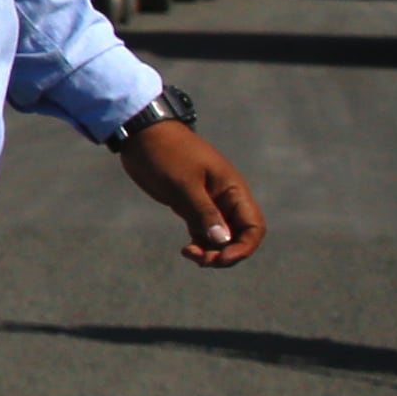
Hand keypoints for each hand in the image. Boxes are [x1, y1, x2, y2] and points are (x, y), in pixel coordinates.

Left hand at [121, 120, 261, 264]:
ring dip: (211, 251)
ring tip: (189, 254)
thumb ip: (203, 212)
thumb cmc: (166, 153)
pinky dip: (199, 244)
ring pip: (220, 236)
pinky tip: (186, 249)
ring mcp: (208, 203)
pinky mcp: (191, 205)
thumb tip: (223, 240)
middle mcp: (225, 199)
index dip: (244, 247)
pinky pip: (203, 231)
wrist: (142, 135)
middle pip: (238, 236)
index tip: (222, 258)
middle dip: (225, 253)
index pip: (254, 226)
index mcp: (232, 190)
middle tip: (201, 260)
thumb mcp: (184, 183)